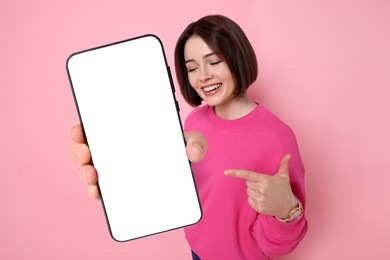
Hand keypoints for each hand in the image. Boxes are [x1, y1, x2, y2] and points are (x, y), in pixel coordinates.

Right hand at [70, 124, 207, 198]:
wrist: (184, 175)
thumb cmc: (180, 151)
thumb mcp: (191, 142)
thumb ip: (196, 144)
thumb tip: (193, 151)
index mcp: (125, 133)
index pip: (97, 127)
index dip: (83, 127)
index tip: (80, 129)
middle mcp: (115, 151)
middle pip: (87, 148)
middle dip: (79, 149)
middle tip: (86, 151)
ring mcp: (114, 171)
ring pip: (90, 169)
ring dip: (85, 171)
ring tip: (92, 174)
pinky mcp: (118, 190)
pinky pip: (101, 190)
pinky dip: (95, 191)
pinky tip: (98, 192)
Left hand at [224, 154, 296, 217]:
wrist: (288, 208)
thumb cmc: (284, 190)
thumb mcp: (284, 176)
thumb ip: (284, 164)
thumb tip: (288, 154)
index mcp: (265, 180)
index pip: (247, 174)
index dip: (235, 173)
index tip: (226, 172)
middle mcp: (261, 189)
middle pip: (247, 183)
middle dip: (253, 183)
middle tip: (264, 186)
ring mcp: (259, 199)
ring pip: (248, 191)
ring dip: (254, 191)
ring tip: (265, 193)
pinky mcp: (258, 207)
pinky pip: (249, 200)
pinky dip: (254, 200)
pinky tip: (263, 200)